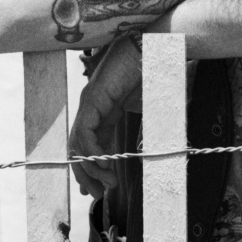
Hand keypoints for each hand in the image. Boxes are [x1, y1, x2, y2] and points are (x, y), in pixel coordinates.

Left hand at [69, 36, 141, 199]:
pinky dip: (93, 153)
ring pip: (78, 145)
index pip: (90, 144)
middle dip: (86, 174)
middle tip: (97, 194)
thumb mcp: (152, 106)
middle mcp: (92, 108)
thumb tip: (164, 145)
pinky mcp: (92, 100)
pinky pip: (84, 133)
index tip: (100, 187)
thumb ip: (150, 124)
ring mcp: (90, 103)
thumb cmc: (157, 70)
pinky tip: (106, 164)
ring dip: (91, 169)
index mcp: (105, 109)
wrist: (156, 46)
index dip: (92, 167)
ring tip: (108, 184)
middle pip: (78, 149)